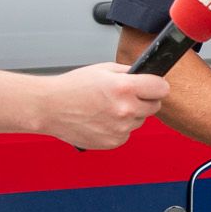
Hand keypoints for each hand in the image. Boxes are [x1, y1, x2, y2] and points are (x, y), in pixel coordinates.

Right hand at [40, 63, 168, 149]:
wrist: (48, 108)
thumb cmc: (72, 88)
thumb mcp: (103, 69)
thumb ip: (129, 72)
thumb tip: (147, 76)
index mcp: (125, 87)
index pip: (162, 88)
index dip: (156, 86)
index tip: (152, 86)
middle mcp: (126, 109)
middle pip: (155, 106)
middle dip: (144, 100)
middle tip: (125, 97)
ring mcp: (120, 128)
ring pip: (140, 121)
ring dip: (130, 115)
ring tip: (107, 108)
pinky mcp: (113, 142)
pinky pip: (127, 134)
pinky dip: (119, 128)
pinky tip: (102, 120)